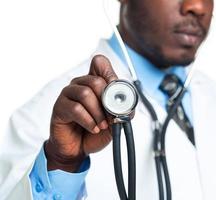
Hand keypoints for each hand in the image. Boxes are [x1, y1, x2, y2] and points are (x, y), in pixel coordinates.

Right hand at [45, 55, 117, 171]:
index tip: (115, 92)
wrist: (79, 148)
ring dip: (98, 113)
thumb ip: (123, 110)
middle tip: (110, 117)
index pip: (100, 63)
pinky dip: (88, 121)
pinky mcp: (60, 106)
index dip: (109, 74)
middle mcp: (80, 84)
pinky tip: (93, 128)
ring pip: (85, 93)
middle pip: (96, 81)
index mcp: (94, 83)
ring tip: (102, 126)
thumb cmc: (95, 131)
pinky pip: (76, 108)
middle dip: (107, 102)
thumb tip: (127, 104)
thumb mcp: (115, 121)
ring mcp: (68, 94)